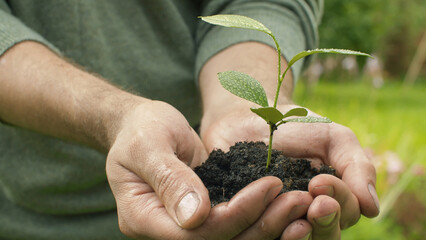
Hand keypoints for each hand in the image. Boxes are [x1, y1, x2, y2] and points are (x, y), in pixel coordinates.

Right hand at [107, 100, 312, 238]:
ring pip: (231, 239)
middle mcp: (165, 230)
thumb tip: (196, 215)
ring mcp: (184, 226)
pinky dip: (261, 217)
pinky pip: (234, 224)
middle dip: (260, 224)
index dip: (235, 215)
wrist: (142, 127)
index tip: (269, 186)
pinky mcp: (203, 216)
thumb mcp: (148, 145)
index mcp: (142, 218)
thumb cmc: (140, 130)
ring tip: (301, 202)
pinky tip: (288, 205)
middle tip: (298, 199)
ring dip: (267, 224)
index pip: (195, 233)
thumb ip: (169, 178)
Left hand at [201, 104, 379, 238]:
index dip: (339, 202)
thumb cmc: (299, 127)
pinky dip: (264, 229)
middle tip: (316, 202)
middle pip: (324, 236)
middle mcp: (306, 216)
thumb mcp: (335, 139)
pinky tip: (260, 214)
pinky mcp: (248, 219)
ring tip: (291, 209)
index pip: (345, 217)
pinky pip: (259, 234)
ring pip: (294, 239)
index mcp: (330, 202)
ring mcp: (277, 219)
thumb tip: (372, 209)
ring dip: (297, 231)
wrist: (256, 117)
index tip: (320, 182)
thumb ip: (357, 168)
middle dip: (325, 222)